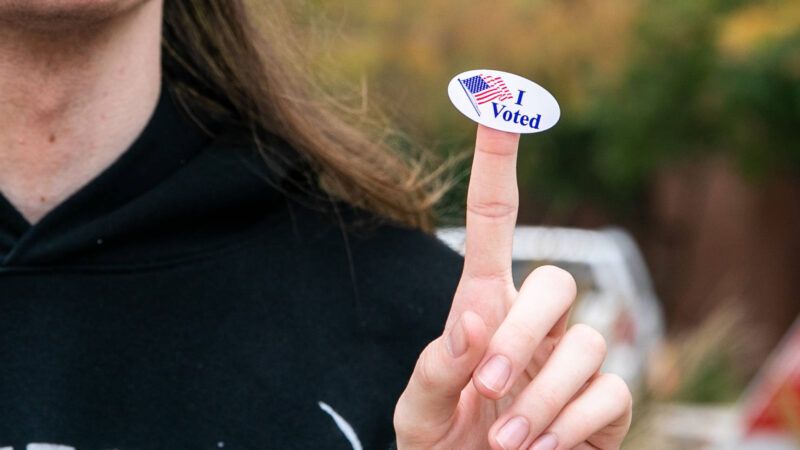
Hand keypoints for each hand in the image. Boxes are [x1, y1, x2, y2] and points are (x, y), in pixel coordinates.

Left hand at [393, 125, 631, 449]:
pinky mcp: (604, 404)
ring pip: (591, 340)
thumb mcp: (417, 409)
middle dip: (524, 332)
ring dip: (542, 396)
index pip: (495, 221)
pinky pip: (612, 393)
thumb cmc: (441, 440)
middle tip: (487, 385)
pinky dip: (573, 424)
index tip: (498, 105)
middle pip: (558, 281)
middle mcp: (536, 323)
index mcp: (484, 305)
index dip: (497, 165)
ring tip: (503, 441)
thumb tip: (473, 321)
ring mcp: (574, 360)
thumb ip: (437, 367)